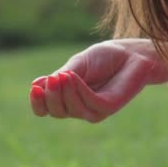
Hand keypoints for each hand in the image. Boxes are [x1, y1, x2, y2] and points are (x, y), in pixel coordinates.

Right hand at [29, 39, 167, 122]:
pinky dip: (78, 90)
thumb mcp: (75, 65)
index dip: (37, 103)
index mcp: (66, 100)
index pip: (44, 110)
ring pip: (71, 110)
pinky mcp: (108, 108)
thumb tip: (35, 85)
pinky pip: (88, 103)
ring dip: (64, 93)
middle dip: (51, 97)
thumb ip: (58, 77)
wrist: (133, 54)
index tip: (34, 88)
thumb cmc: (104, 59)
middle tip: (52, 78)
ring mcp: (93, 111)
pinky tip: (72, 76)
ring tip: (63, 75)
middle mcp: (78, 109)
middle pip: (56, 112)